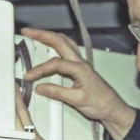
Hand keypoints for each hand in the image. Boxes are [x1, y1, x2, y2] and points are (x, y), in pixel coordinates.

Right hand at [0, 87, 58, 139]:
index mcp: (24, 137)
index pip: (17, 111)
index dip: (13, 98)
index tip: (10, 88)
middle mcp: (34, 139)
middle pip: (24, 115)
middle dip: (17, 103)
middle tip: (13, 92)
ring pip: (28, 126)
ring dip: (22, 117)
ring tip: (15, 112)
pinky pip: (33, 138)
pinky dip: (26, 133)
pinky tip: (22, 138)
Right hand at [21, 27, 135, 139]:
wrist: (111, 107)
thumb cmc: (100, 103)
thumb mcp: (76, 100)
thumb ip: (56, 93)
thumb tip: (40, 87)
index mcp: (80, 68)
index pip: (55, 63)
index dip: (40, 69)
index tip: (30, 76)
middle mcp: (81, 62)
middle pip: (59, 41)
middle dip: (42, 34)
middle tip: (28, 32)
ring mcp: (80, 63)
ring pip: (64, 42)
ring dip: (50, 36)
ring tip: (36, 34)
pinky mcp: (79, 67)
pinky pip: (66, 50)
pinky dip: (56, 45)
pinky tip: (50, 46)